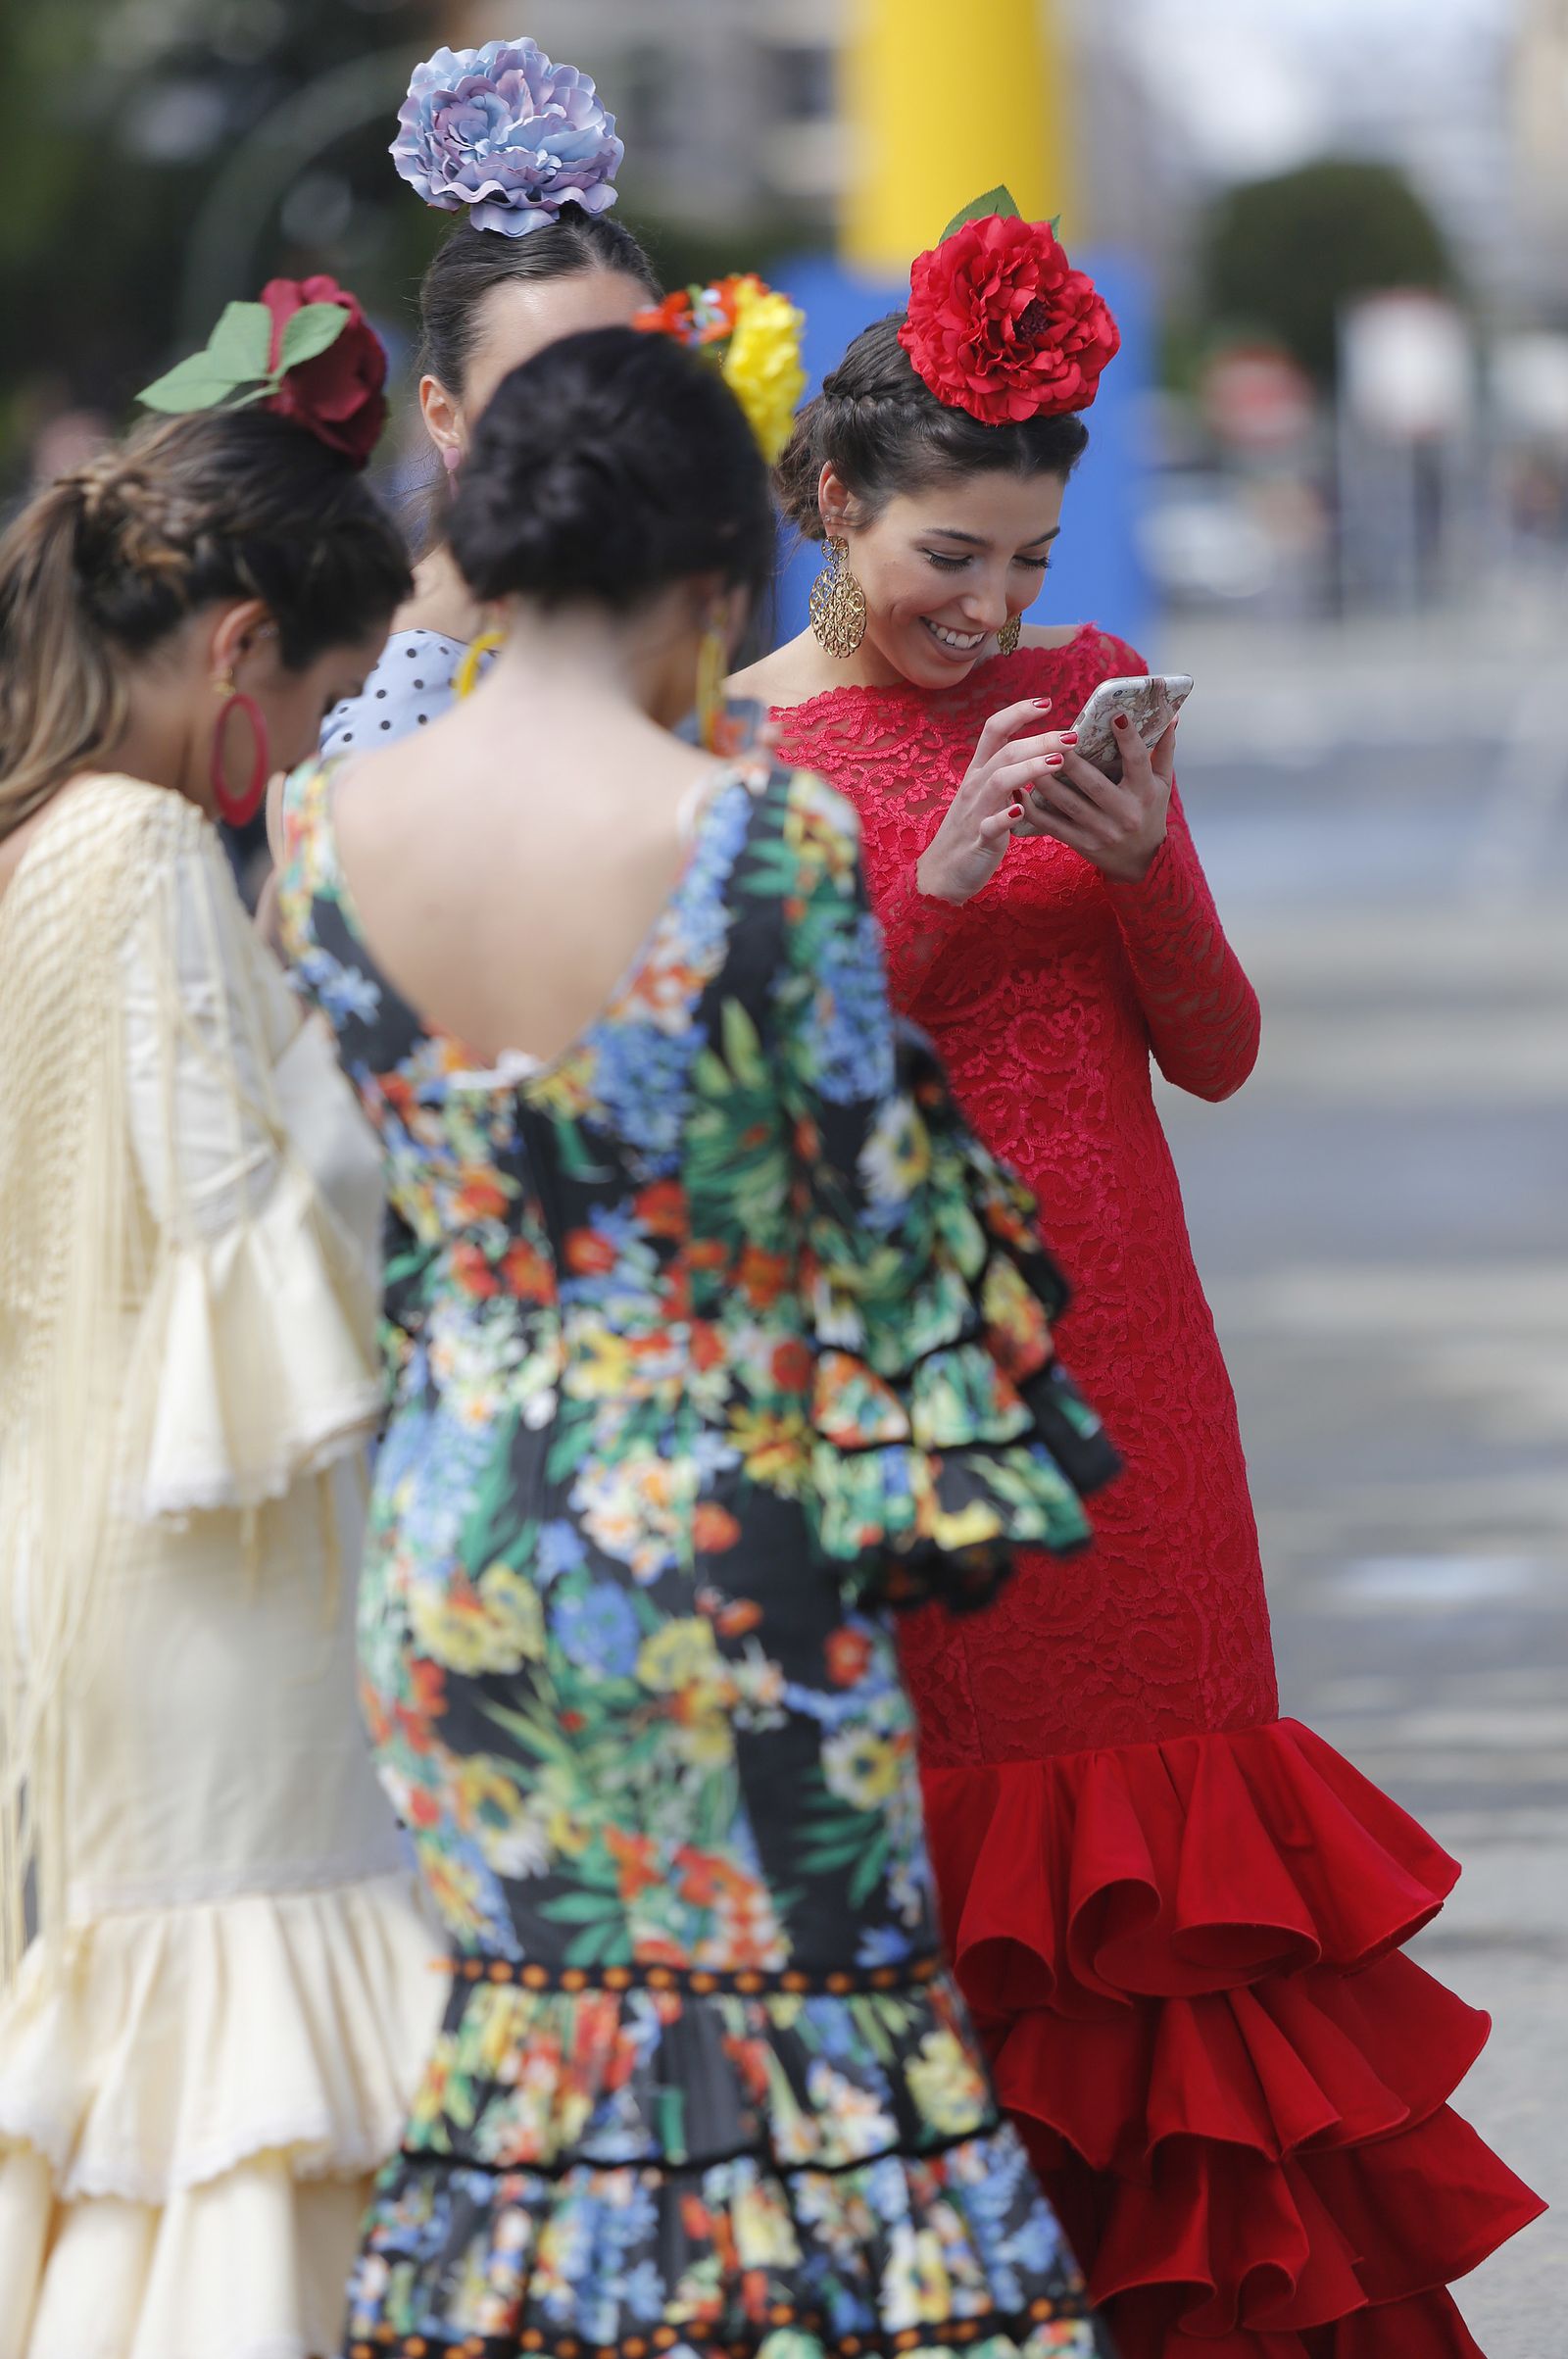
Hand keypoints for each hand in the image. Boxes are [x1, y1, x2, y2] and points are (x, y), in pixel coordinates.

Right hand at [916, 698, 1075, 903]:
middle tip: (1071, 736)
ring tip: (1059, 762)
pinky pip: (990, 825)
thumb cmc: (971, 831)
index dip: (1019, 712)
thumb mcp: (986, 796)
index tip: (1047, 702)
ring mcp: (975, 812)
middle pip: (1006, 751)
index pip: (995, 729)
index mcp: (978, 772)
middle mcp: (975, 786)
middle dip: (1040, 739)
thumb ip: (1008, 775)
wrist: (941, 873)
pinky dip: (1006, 817)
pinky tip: (1023, 809)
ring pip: (999, 780)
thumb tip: (1043, 755)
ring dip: (1029, 768)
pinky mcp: (978, 840)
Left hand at [1013, 711, 1174, 882]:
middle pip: (1095, 784)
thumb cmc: (1150, 813)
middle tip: (1055, 738)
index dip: (1128, 739)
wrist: (1142, 863)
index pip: (1138, 761)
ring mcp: (1102, 831)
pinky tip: (1020, 791)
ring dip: (1048, 783)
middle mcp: (1124, 813)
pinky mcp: (1082, 844)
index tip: (1115, 715)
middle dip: (1073, 762)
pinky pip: (1054, 826)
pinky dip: (1035, 810)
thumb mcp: (1163, 785)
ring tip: (1030, 760)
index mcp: (1145, 792)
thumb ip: (1164, 750)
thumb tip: (1171, 715)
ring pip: (1069, 804)